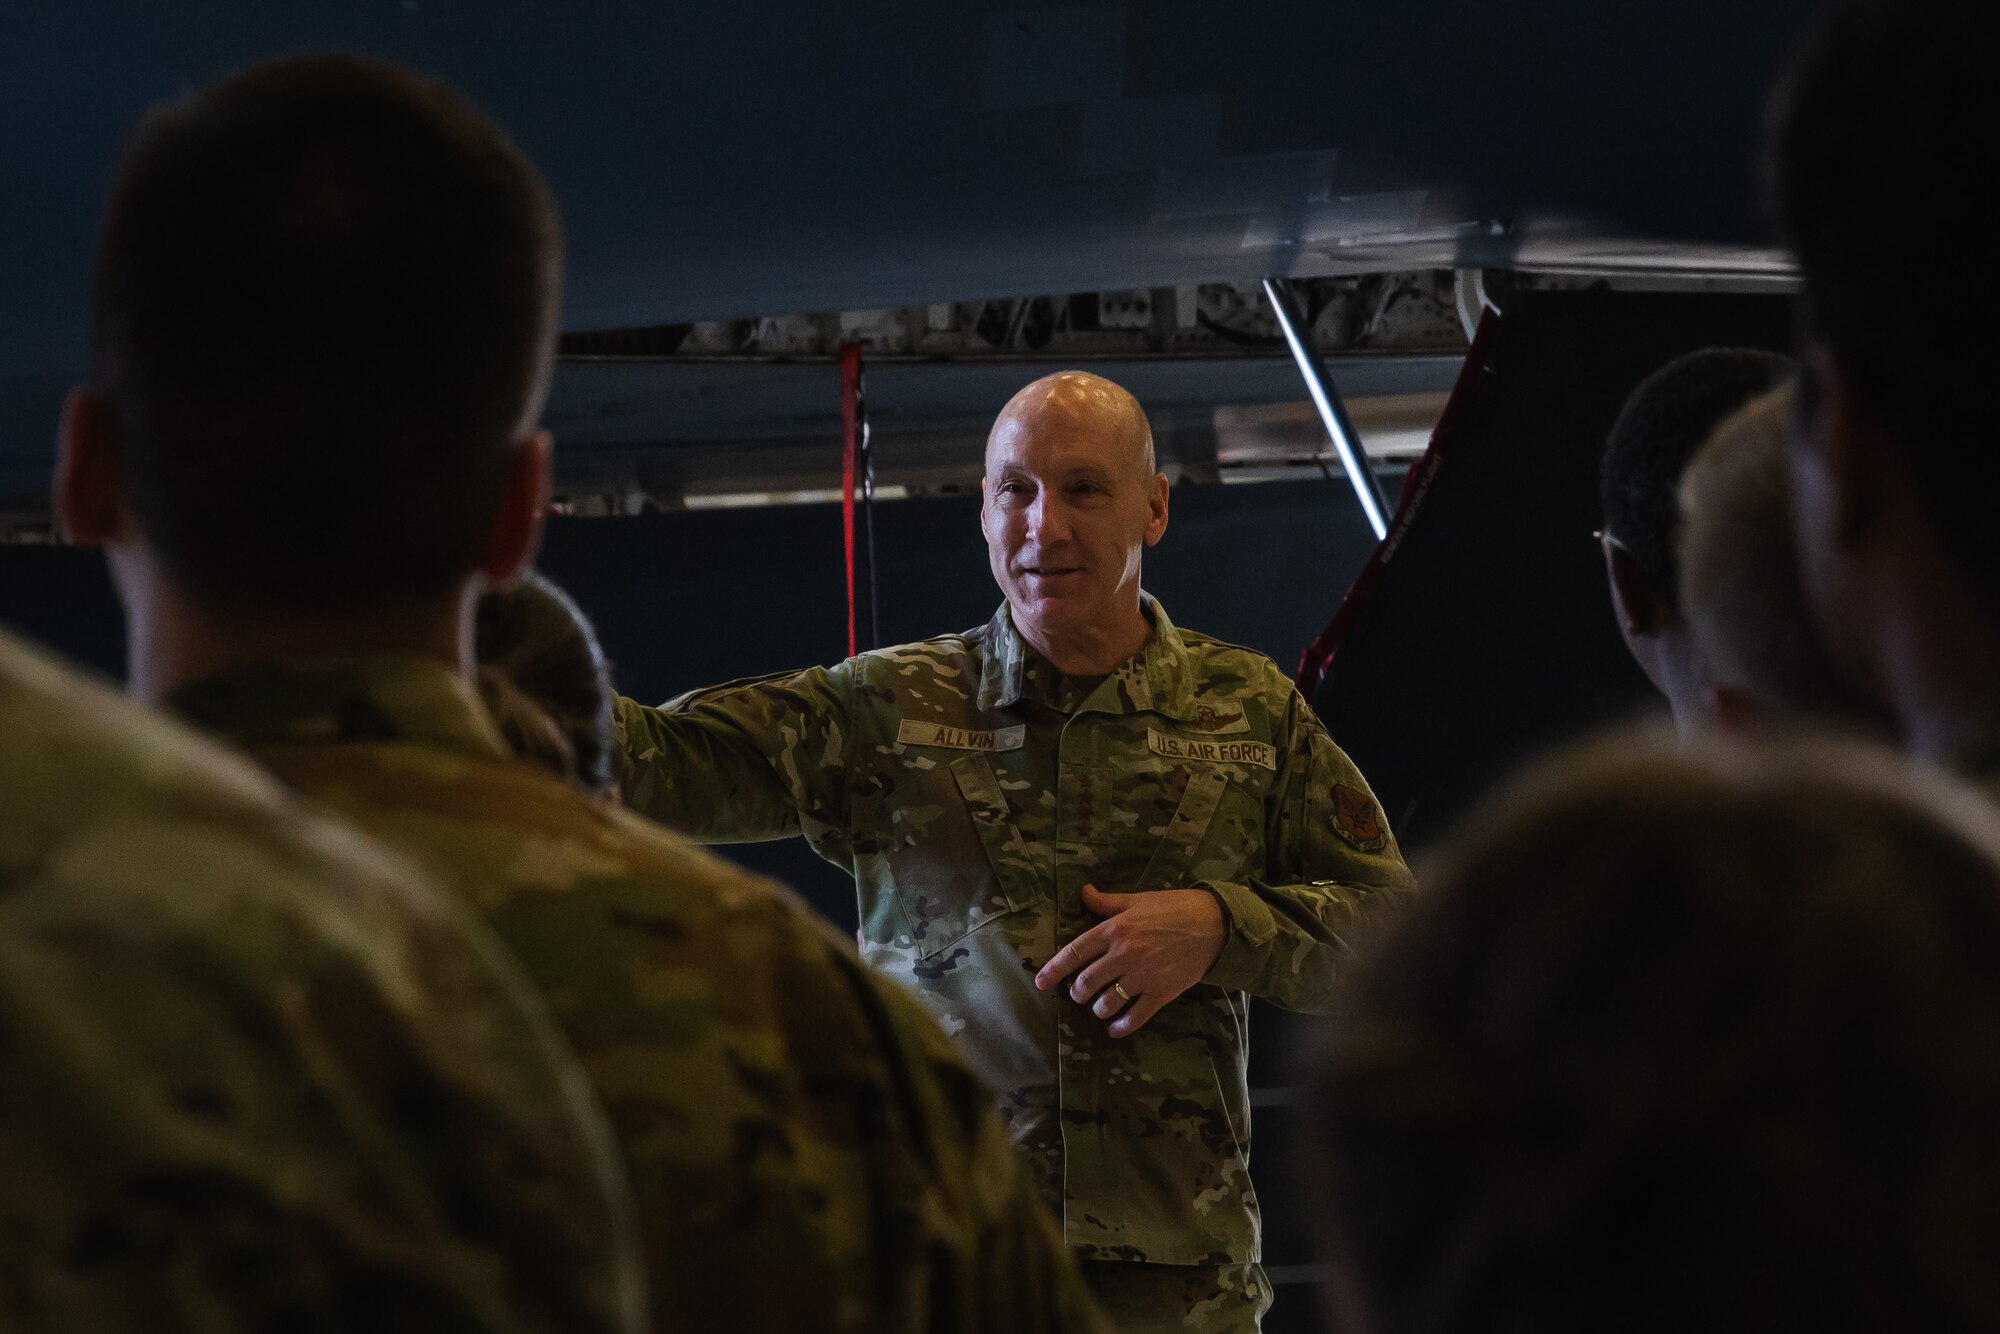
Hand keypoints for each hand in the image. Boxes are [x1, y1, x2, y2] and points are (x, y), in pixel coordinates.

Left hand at [1034, 885, 1225, 1036]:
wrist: (1214, 925)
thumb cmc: (1174, 907)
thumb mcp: (1137, 899)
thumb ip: (1107, 902)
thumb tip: (1084, 892)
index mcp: (1114, 929)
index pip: (1075, 952)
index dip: (1054, 970)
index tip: (1040, 983)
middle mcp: (1124, 954)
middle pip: (1087, 982)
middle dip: (1078, 993)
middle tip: (1079, 994)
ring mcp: (1142, 976)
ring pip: (1107, 1003)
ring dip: (1098, 1009)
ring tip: (1100, 1007)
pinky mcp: (1161, 993)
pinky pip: (1135, 1017)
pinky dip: (1121, 1027)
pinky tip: (1115, 1029)